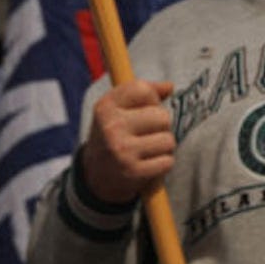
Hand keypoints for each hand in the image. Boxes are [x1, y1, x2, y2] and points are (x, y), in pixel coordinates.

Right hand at [81, 79, 175, 204]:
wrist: (95, 176)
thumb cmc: (114, 136)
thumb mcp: (117, 110)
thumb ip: (143, 93)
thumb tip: (169, 86)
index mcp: (105, 107)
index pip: (143, 90)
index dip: (151, 100)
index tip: (143, 111)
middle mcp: (111, 127)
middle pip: (162, 116)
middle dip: (160, 127)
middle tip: (144, 136)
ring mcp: (121, 150)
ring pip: (168, 140)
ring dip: (163, 147)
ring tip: (146, 150)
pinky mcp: (133, 171)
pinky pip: (168, 161)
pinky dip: (162, 164)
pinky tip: (147, 164)